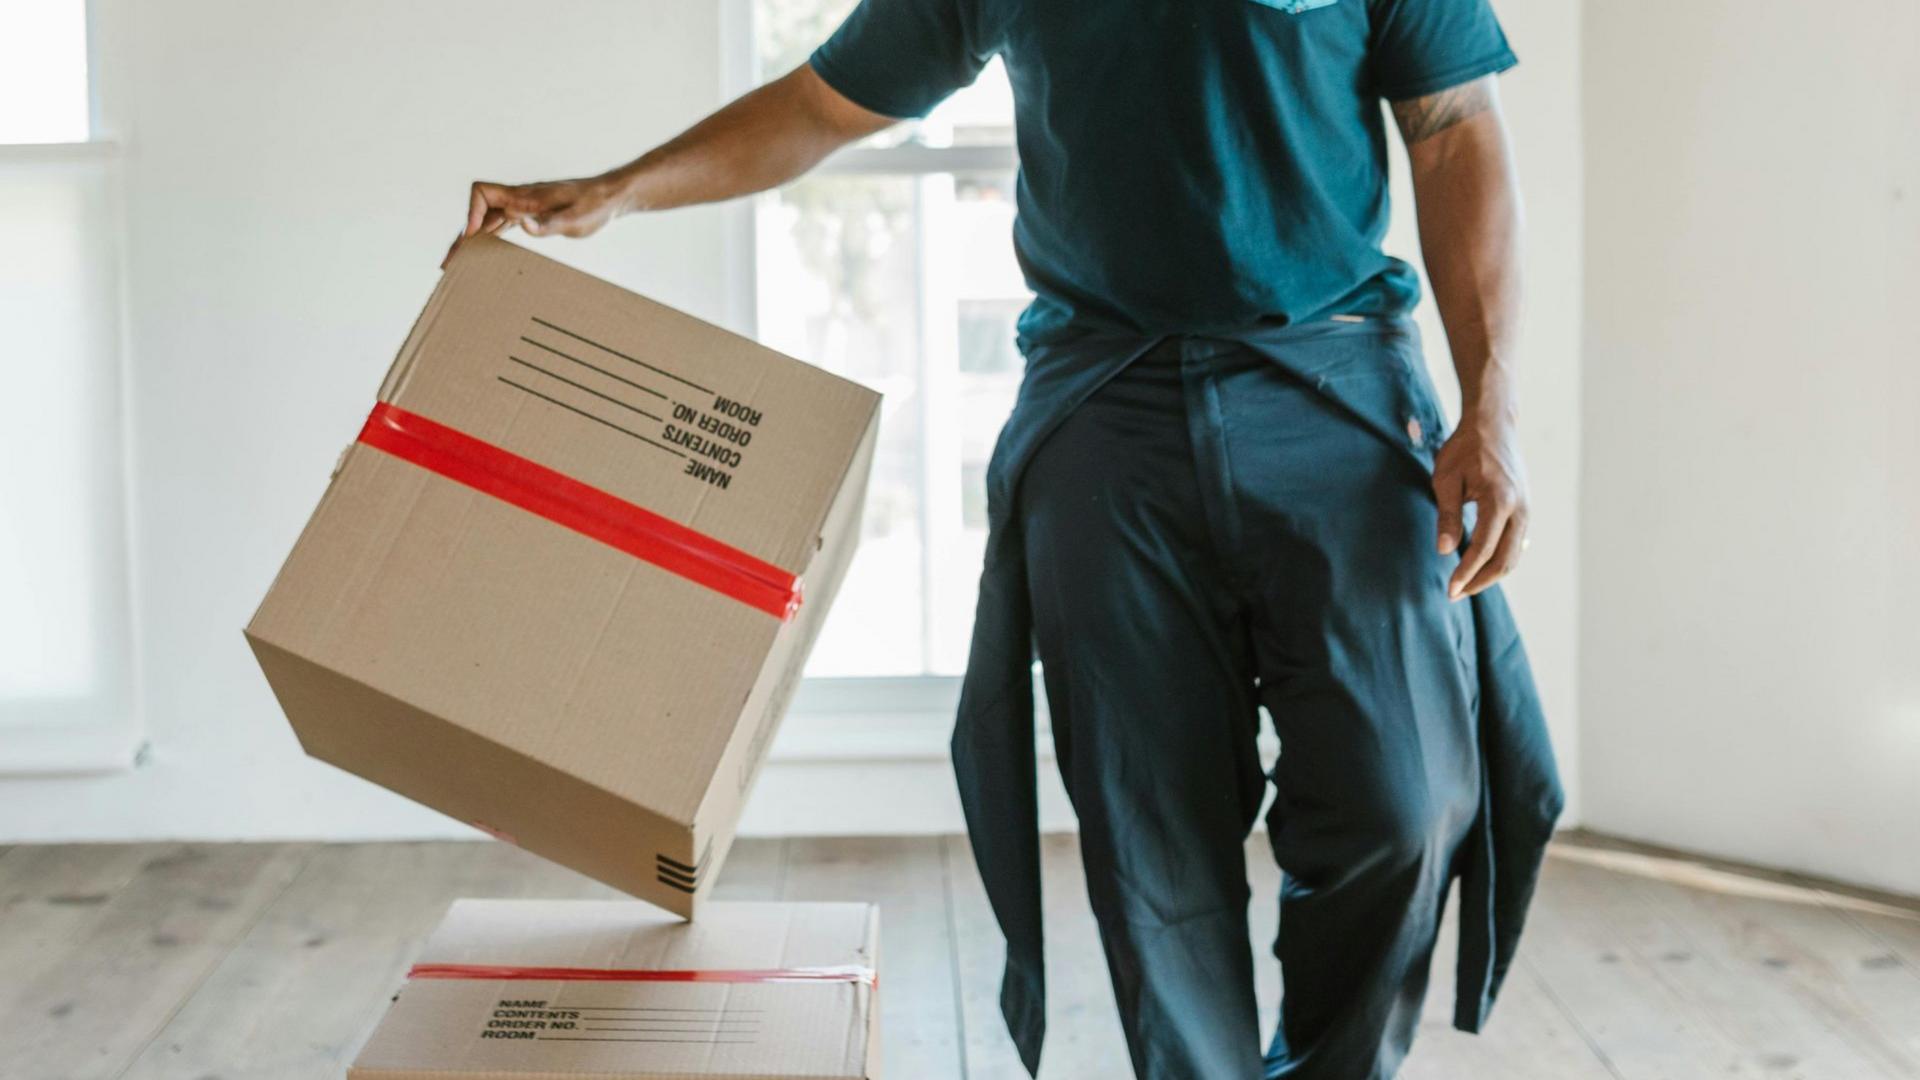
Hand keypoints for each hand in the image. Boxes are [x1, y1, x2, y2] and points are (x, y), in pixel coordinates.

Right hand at [442, 175, 625, 267]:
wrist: (610, 197)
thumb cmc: (595, 205)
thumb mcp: (575, 219)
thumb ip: (548, 223)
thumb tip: (520, 223)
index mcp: (525, 196)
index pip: (482, 192)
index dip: (472, 212)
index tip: (475, 236)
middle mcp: (519, 199)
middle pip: (478, 212)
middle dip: (463, 237)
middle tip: (448, 265)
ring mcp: (523, 207)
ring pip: (487, 221)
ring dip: (471, 241)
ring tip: (456, 266)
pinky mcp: (530, 215)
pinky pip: (501, 226)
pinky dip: (488, 240)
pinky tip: (482, 256)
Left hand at [1432, 410, 1528, 599]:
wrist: (1494, 424)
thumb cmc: (1465, 448)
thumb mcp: (1446, 478)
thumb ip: (1447, 515)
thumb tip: (1444, 551)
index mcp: (1500, 500)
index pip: (1483, 549)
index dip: (1466, 573)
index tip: (1449, 590)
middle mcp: (1520, 508)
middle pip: (1505, 560)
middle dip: (1480, 581)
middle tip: (1455, 594)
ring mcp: (1527, 509)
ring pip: (1514, 555)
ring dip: (1491, 574)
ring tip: (1465, 585)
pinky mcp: (1525, 509)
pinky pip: (1516, 543)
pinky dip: (1500, 559)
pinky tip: (1480, 567)